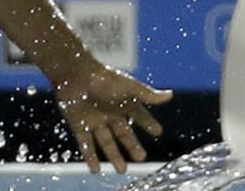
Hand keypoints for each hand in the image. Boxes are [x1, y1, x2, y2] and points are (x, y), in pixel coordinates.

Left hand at [51, 59, 173, 173]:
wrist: (75, 74)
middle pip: (123, 133)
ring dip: (114, 156)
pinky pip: (86, 144)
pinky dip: (90, 157)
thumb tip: (170, 95)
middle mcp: (110, 113)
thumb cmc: (103, 78)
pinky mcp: (80, 125)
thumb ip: (148, 94)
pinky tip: (96, 169)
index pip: (139, 115)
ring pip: (106, 142)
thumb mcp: (128, 87)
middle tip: (141, 158)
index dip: (148, 123)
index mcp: (123, 102)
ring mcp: (95, 120)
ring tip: (122, 170)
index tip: (158, 132)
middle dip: (132, 145)